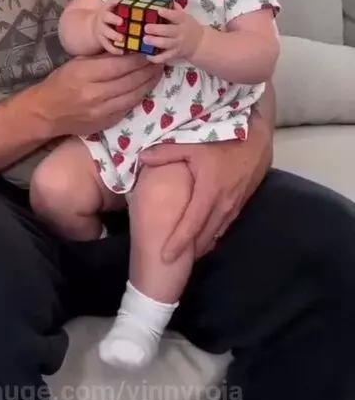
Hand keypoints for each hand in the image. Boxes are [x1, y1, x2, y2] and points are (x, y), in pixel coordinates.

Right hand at [33, 53, 162, 138]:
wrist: (47, 113)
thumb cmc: (61, 82)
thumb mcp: (77, 63)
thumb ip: (102, 57)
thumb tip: (129, 48)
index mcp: (85, 74)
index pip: (119, 65)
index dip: (138, 58)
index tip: (150, 49)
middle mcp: (95, 93)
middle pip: (130, 80)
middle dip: (148, 68)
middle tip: (160, 58)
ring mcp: (102, 111)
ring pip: (134, 95)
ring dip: (149, 82)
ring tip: (158, 71)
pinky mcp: (106, 122)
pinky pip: (129, 107)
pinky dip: (140, 95)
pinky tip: (146, 87)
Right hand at [92, 0, 124, 55]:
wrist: (95, 27)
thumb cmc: (112, 16)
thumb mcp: (115, 9)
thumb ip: (127, 6)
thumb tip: (150, 3)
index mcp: (108, 8)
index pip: (110, 2)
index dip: (114, 2)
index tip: (119, 2)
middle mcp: (103, 18)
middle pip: (106, 17)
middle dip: (113, 19)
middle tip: (121, 22)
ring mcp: (101, 30)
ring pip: (106, 33)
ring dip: (114, 36)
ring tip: (122, 39)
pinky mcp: (102, 41)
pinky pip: (107, 46)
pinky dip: (114, 49)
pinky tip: (122, 52)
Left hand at [139, 91, 273, 261]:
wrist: (257, 135)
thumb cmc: (224, 138)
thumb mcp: (192, 143)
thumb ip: (166, 153)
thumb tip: (141, 159)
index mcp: (209, 191)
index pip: (191, 225)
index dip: (178, 243)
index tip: (164, 258)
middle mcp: (224, 203)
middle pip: (205, 235)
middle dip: (189, 251)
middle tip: (172, 264)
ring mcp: (236, 204)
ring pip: (217, 231)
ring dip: (203, 244)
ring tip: (187, 255)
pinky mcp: (243, 201)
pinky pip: (226, 224)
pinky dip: (215, 233)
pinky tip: (207, 237)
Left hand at [144, 3, 204, 63]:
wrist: (200, 43)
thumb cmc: (189, 27)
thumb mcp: (186, 16)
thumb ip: (176, 10)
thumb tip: (167, 0)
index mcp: (183, 21)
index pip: (177, 16)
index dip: (168, 14)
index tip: (159, 11)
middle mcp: (181, 32)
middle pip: (169, 31)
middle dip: (157, 29)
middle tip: (146, 28)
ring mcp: (178, 44)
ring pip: (166, 44)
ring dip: (155, 42)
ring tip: (145, 40)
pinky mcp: (175, 54)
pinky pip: (165, 57)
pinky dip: (157, 58)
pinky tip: (148, 56)